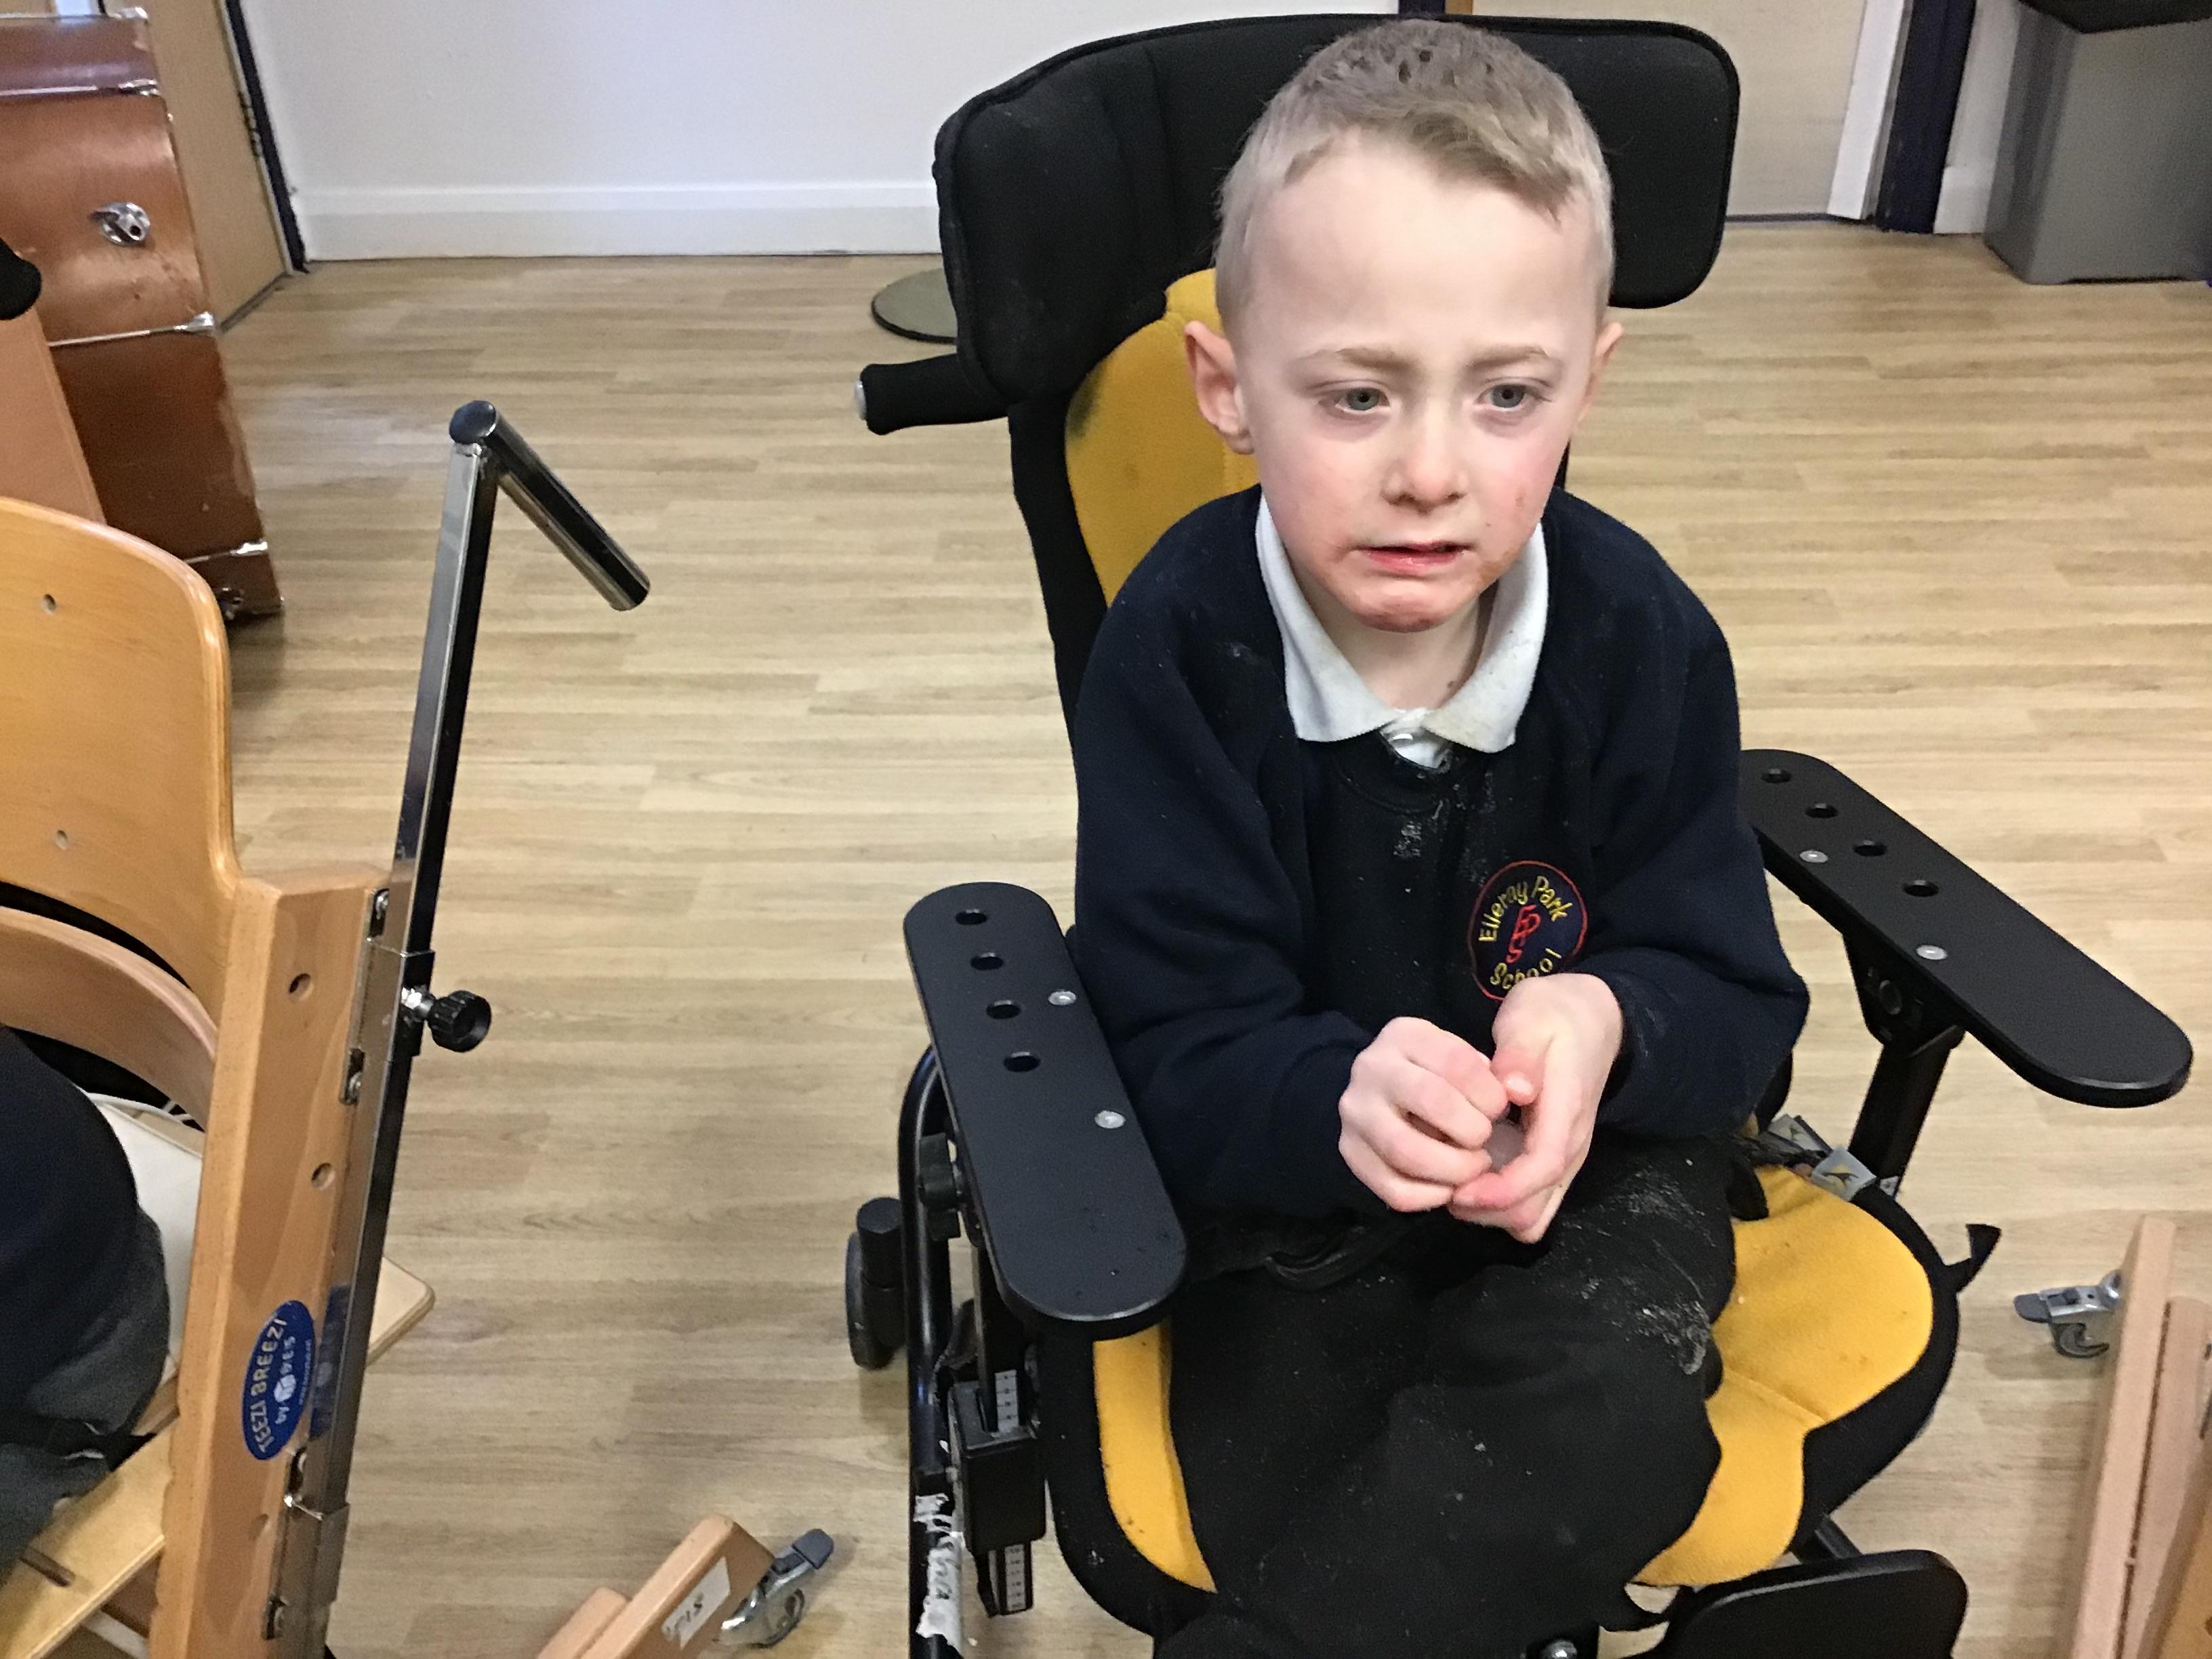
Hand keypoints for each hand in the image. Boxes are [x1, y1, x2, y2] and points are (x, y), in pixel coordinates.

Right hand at [1338, 1017, 1510, 1212]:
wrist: (1391, 1095)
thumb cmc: (1444, 1079)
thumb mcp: (1469, 1058)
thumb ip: (1498, 1071)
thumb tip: (1519, 1092)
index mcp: (1404, 1035)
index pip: (1456, 1061)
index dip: (1489, 1093)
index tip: (1501, 1110)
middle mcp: (1372, 1067)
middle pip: (1430, 1100)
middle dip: (1472, 1130)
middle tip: (1486, 1141)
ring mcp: (1355, 1111)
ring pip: (1406, 1150)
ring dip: (1453, 1169)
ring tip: (1473, 1168)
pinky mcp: (1350, 1151)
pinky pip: (1393, 1189)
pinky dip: (1430, 1196)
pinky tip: (1449, 1187)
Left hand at [1447, 974, 1621, 1241]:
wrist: (1593, 1020)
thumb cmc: (1553, 1016)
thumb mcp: (1533, 1018)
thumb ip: (1521, 1054)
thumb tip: (1513, 1089)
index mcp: (1566, 1112)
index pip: (1542, 1169)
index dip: (1500, 1189)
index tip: (1458, 1189)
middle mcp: (1571, 1147)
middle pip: (1533, 1208)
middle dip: (1485, 1208)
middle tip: (1441, 1185)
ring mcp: (1563, 1159)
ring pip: (1530, 1215)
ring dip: (1488, 1211)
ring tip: (1449, 1184)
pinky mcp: (1552, 1163)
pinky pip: (1529, 1205)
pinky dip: (1498, 1205)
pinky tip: (1468, 1179)